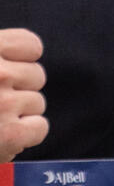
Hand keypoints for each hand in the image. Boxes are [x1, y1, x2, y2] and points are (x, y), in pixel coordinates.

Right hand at [0, 29, 45, 161]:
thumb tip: (22, 58)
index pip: (31, 46)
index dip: (20, 62)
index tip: (3, 75)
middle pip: (36, 76)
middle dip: (17, 90)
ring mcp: (3, 103)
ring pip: (36, 103)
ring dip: (17, 114)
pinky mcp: (9, 134)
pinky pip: (39, 128)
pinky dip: (24, 136)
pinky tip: (1, 139)